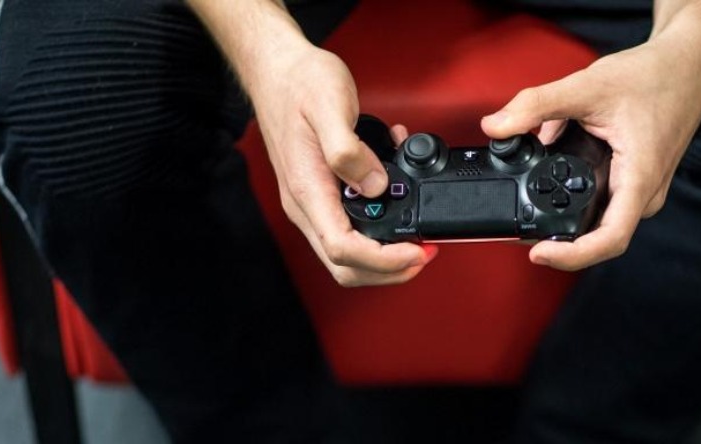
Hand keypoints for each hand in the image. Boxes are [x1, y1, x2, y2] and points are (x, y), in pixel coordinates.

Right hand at [250, 45, 437, 286]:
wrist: (277, 71)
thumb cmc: (299, 84)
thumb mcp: (330, 105)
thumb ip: (350, 149)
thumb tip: (375, 184)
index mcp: (308, 190)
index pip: (343, 249)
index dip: (383, 261)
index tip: (416, 252)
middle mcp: (307, 204)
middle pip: (345, 265)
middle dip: (388, 270)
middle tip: (424, 254)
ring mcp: (312, 201)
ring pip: (348, 252)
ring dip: (384, 253)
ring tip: (416, 234)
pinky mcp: (321, 192)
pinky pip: (349, 224)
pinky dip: (378, 222)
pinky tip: (396, 196)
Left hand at [481, 5, 700, 270]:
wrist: (686, 63)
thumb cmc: (653, 75)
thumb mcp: (587, 86)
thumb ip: (536, 106)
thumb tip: (495, 126)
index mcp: (640, 179)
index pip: (609, 240)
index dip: (572, 256)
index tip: (539, 253)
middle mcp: (644, 193)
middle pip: (596, 233)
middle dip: (555, 229)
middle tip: (518, 219)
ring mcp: (640, 189)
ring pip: (595, 213)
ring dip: (564, 200)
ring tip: (536, 177)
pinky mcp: (634, 180)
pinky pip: (601, 195)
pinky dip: (574, 182)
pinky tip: (559, 158)